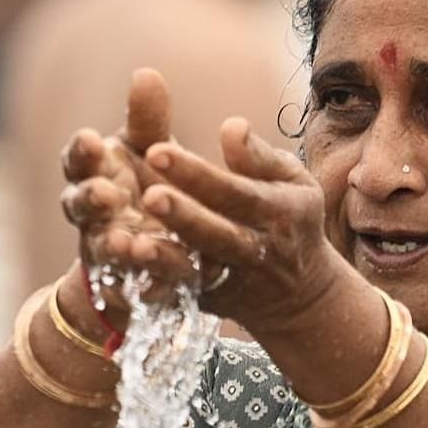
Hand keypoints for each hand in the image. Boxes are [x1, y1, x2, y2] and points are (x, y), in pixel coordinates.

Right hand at [59, 70, 189, 317]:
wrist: (154, 251)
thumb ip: (148, 120)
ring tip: (123, 242)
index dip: (80, 154)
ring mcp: (108, 251)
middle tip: (106, 193)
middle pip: (79, 206)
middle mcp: (93, 215)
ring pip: (102, 248)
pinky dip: (143, 283)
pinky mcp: (130, 285)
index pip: (77, 161)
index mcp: (94, 174)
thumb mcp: (150, 152)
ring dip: (111, 244)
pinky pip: (134, 286)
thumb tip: (146, 72)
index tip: (90, 140)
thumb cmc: (148, 187)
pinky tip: (158, 283)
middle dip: (90, 199)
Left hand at [138, 118, 354, 335]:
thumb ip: (258, 156)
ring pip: (197, 271)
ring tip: (130, 243)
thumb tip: (231, 126)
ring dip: (164, 259)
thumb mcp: (291, 181)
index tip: (156, 151)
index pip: (235, 191)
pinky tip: (127, 270)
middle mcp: (258, 250)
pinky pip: (180, 295)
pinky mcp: (211, 301)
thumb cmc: (290, 217)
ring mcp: (234, 281)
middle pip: (217, 233)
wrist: (300, 292)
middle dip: (183, 216)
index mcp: (279, 212)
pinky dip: (155, 286)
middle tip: (148, 195)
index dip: (197, 174)